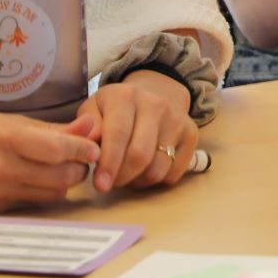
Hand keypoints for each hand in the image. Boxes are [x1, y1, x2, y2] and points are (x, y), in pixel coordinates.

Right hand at [0, 112, 101, 211]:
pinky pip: (36, 203)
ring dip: (64, 182)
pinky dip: (45, 192)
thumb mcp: (7, 122)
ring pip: (54, 193)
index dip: (83, 149)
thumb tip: (88, 126)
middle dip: (78, 168)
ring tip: (59, 167)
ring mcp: (0, 192)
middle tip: (78, 157)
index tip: (94, 147)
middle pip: (63, 176)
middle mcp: (5, 168)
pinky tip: (37, 179)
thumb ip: (50, 129)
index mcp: (8, 139)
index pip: (59, 149)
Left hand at [79, 70, 197, 193]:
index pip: (118, 134)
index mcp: (126, 96)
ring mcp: (177, 120)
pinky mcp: (191, 135)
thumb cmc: (117, 107)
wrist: (156, 92)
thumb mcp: (95, 109)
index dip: (108, 163)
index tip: (100, 185)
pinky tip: (145, 169)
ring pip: (157, 169)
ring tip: (127, 173)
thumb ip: (87, 127)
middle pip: (140, 155)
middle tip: (110, 183)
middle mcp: (156, 105)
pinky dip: (156, 180)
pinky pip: (173, 174)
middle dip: (122, 177)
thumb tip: (87, 146)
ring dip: (138, 181)